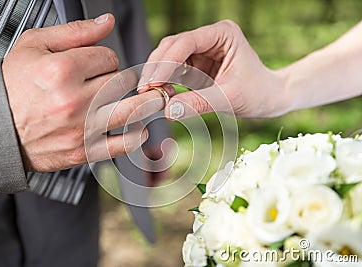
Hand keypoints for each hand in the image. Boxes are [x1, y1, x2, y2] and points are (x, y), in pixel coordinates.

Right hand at [3, 14, 169, 171]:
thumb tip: (106, 23)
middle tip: (118, 82)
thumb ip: (74, 32)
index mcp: (61, 70)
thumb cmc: (13, 87)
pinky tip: (139, 128)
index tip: (100, 64)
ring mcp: (80, 128)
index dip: (107, 58)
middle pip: (122, 82)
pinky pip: (121, 144)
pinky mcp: (83, 150)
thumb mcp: (34, 46)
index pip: (108, 57)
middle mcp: (73, 100)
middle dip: (123, 79)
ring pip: (132, 111)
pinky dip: (136, 136)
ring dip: (146, 103)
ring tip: (152, 99)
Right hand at [138, 20, 285, 118]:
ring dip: (158, 75)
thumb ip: (199, 103)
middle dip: (157, 68)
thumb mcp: (230, 98)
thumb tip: (168, 111)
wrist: (269, 98)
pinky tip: (162, 95)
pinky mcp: (196, 64)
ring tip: (152, 95)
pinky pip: (174, 70)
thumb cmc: (258, 92)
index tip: (152, 83)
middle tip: (144, 90)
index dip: (166, 62)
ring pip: (168, 57)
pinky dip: (165, 82)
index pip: (186, 42)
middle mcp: (209, 38)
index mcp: (223, 34)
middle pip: (172, 46)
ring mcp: (201, 50)